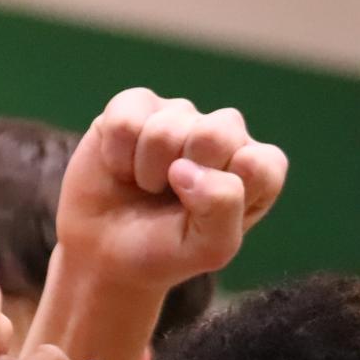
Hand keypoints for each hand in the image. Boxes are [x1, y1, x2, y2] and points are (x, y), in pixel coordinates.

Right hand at [58, 88, 287, 289]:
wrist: (100, 252)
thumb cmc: (162, 250)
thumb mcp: (207, 249)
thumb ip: (221, 208)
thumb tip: (185, 167)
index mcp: (255, 168)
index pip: (259, 163)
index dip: (222, 194)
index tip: (200, 216)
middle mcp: (222, 134)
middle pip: (216, 133)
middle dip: (182, 175)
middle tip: (168, 196)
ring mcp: (177, 116)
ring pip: (164, 128)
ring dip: (145, 170)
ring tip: (144, 185)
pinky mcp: (133, 107)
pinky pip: (124, 120)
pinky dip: (116, 154)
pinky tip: (120, 168)